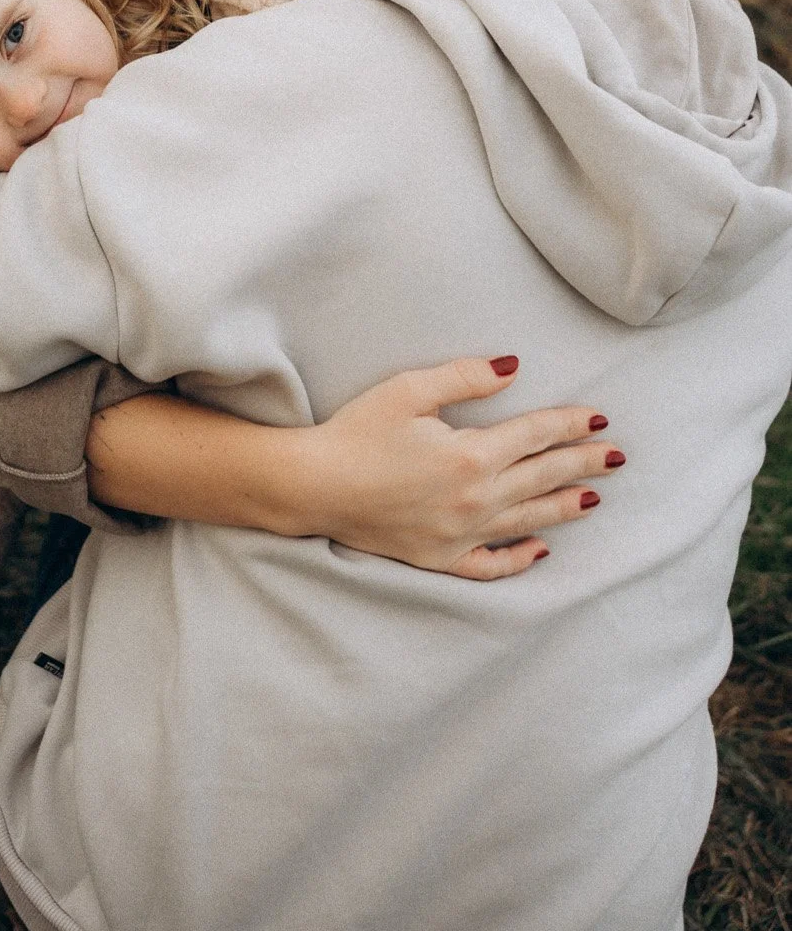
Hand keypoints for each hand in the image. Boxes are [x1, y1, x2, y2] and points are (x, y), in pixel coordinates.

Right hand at [291, 356, 623, 580]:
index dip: (569, 425)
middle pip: (542, 477)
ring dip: (564, 506)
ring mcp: (461, 534)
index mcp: (472, 455)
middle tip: (617, 457)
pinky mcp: (441, 557)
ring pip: (527, 519)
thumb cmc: (357, 431)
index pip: (536, 435)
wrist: (314, 486)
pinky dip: (519, 557)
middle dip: (582, 464)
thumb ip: (466, 378)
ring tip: (594, 497)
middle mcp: (476, 499)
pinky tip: (539, 549)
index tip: (599, 419)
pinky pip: (492, 563)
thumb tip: (513, 367)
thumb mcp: (408, 390)